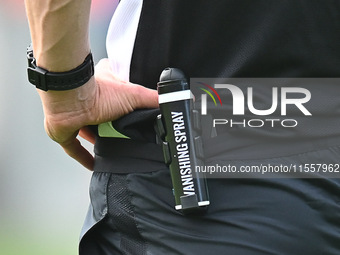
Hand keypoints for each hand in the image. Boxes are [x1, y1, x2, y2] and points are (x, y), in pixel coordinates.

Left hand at [38, 58, 157, 169]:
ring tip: (114, 148)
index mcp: (104, 85)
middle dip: (113, 124)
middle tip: (125, 135)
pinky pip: (74, 147)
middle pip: (104, 114)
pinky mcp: (65, 131)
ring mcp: (76, 116)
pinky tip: (93, 163)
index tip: (133, 112)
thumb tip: (171, 102)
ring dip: (99, 138)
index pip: (117, 91)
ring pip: (89, 130)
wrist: (70, 100)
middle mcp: (88, 100)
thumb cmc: (98, 92)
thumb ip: (153, 98)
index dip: (125, 101)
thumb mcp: (135, 94)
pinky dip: (83, 156)